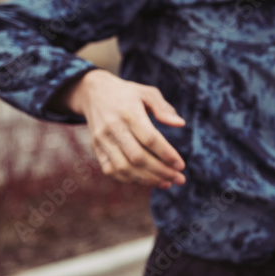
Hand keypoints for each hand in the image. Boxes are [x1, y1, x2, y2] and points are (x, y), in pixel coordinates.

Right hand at [59, 69, 186, 188]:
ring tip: (167, 182)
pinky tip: (148, 181)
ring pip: (124, 168)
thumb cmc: (128, 94)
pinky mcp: (96, 148)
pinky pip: (111, 170)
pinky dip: (130, 180)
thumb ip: (164, 108)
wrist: (93, 93)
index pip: (150, 139)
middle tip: (180, 179)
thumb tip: (180, 124)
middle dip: (161, 171)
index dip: (166, 154)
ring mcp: (102, 140)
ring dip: (147, 179)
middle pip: (138, 157)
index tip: (181, 165)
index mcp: (129, 113)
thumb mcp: (148, 93)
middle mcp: (113, 128)